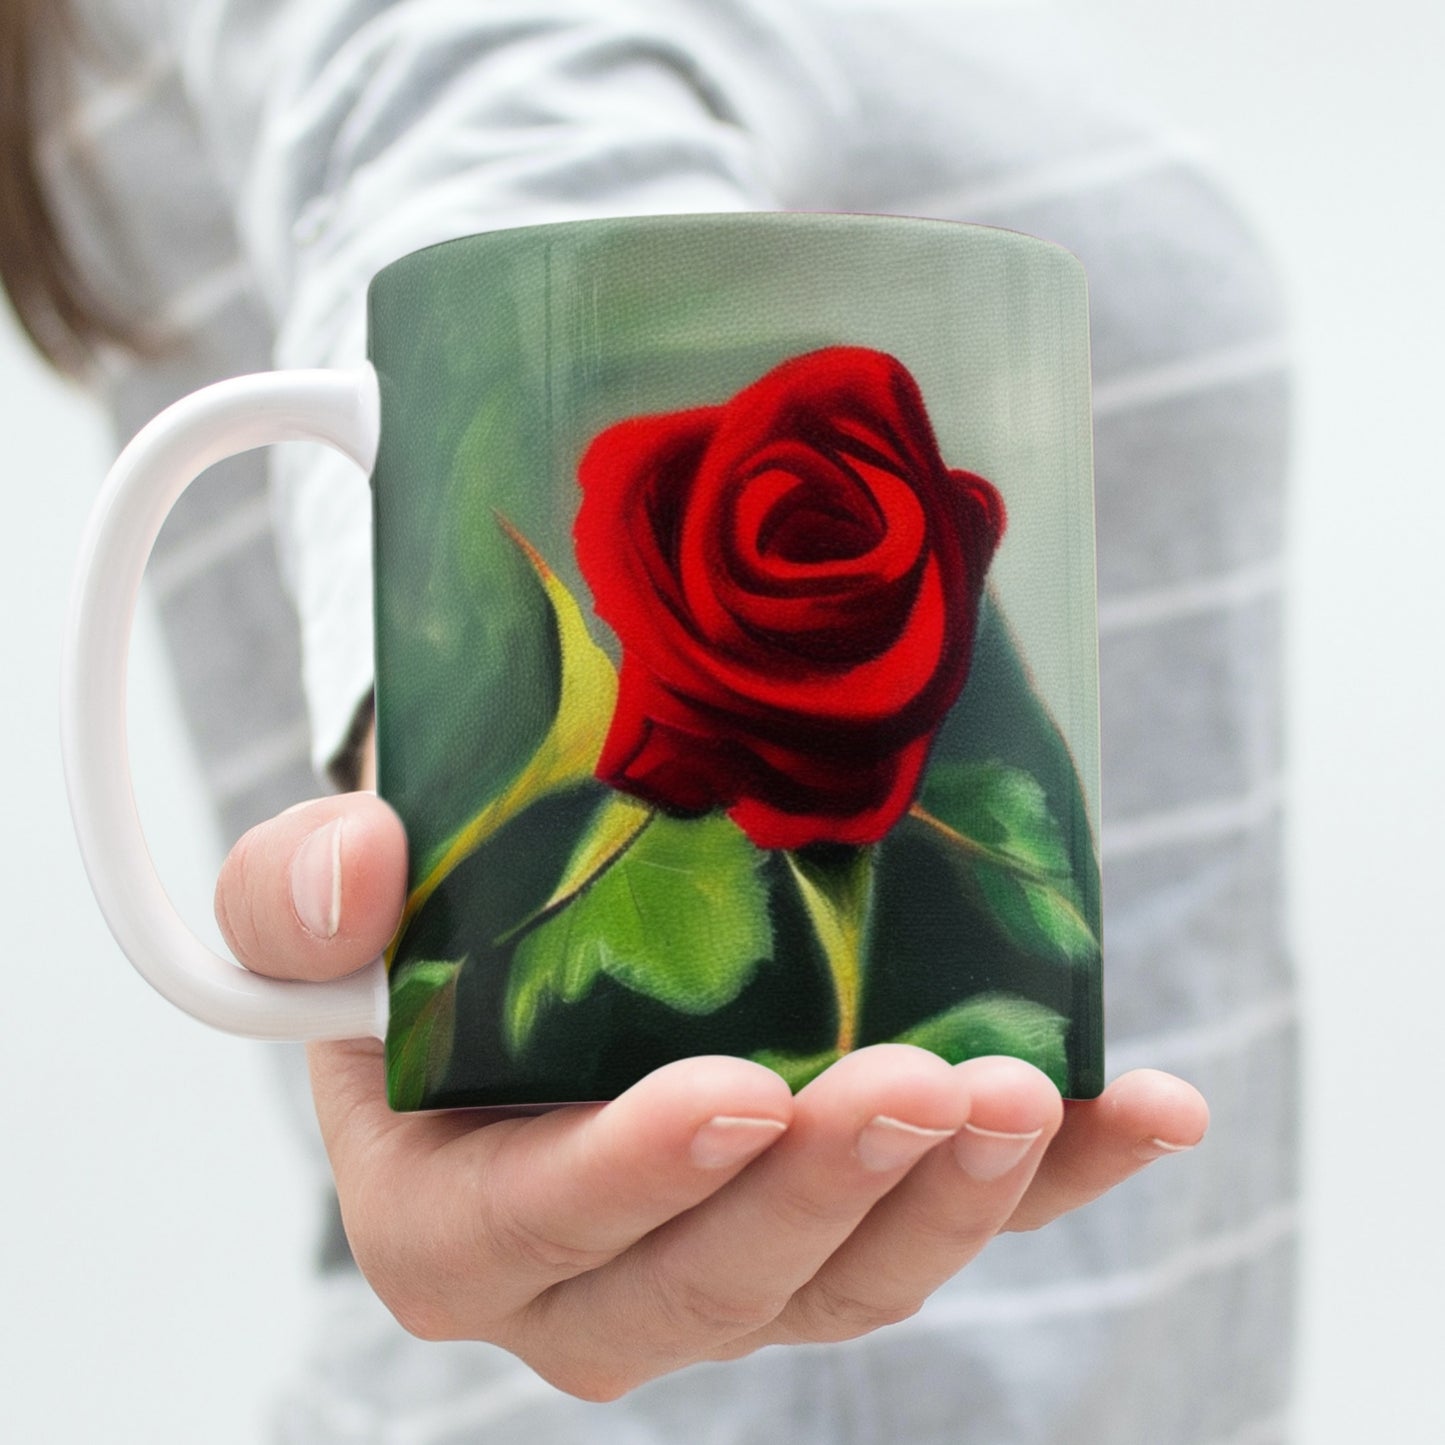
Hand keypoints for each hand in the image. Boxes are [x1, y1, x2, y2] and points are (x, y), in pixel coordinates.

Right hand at [216, 777, 1207, 1401]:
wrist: (514, 960)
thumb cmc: (418, 936)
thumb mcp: (332, 901)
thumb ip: (297, 896)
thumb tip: (349, 871)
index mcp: (452, 1219)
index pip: (531, 1225)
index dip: (629, 1179)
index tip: (734, 1094)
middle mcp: (595, 1279)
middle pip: (718, 1280)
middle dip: (824, 1192)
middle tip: (922, 1081)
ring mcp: (730, 1264)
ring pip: (851, 1279)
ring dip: (954, 1202)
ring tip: (1031, 1094)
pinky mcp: (833, 1223)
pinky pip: (945, 1221)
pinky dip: (1054, 1176)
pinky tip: (1146, 1110)